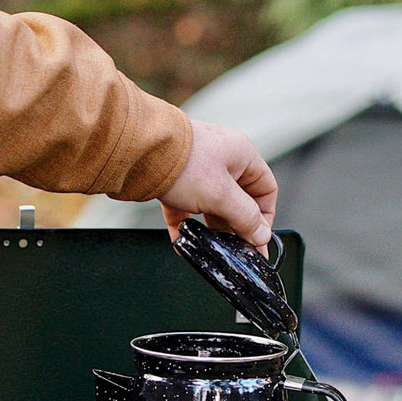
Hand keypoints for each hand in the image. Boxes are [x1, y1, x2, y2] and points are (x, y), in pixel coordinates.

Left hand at [159, 119, 276, 251]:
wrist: (136, 150)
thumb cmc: (182, 163)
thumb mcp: (221, 195)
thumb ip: (245, 218)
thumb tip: (261, 235)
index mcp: (241, 156)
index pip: (266, 189)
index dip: (265, 217)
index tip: (257, 240)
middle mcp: (222, 160)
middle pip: (239, 201)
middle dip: (236, 226)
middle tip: (235, 249)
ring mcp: (197, 170)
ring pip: (212, 206)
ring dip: (211, 228)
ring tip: (209, 247)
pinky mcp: (175, 180)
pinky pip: (185, 208)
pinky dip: (186, 226)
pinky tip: (182, 244)